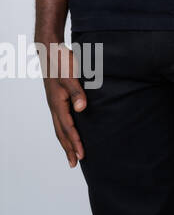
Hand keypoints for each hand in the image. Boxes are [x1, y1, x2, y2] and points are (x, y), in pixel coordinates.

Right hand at [40, 40, 86, 167]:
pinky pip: (61, 119)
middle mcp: (55, 106)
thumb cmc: (61, 62)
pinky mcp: (57, 99)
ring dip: (66, 141)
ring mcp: (55, 103)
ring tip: (72, 153)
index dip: (75, 142)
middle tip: (75, 163)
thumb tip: (81, 110)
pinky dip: (65, 130)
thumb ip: (77, 92)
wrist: (51, 51)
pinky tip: (70, 131)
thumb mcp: (71, 76)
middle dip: (68, 148)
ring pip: (59, 127)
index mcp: (58, 104)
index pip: (68, 128)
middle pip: (61, 132)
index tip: (81, 156)